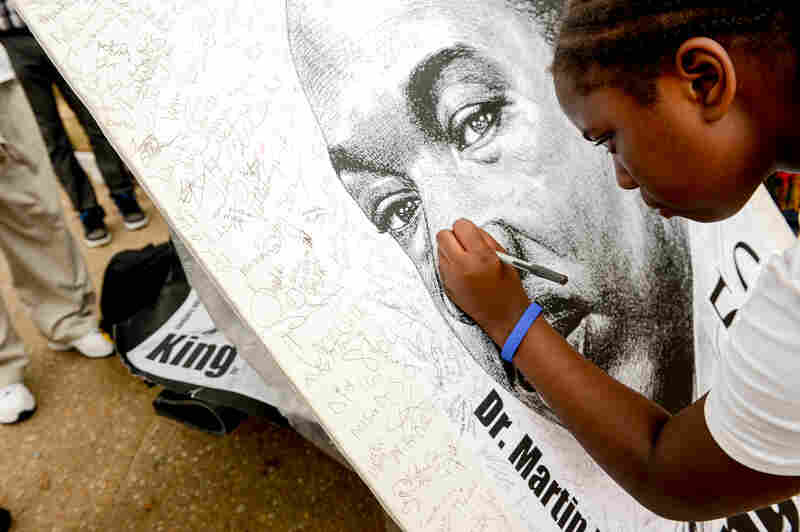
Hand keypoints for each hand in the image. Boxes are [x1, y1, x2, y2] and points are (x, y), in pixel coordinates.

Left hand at [437, 219, 530, 344]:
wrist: (503, 317)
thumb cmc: (507, 290)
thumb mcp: (504, 257)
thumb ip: (485, 239)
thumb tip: (471, 230)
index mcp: (480, 256)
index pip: (460, 226)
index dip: (466, 228)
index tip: (470, 232)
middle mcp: (461, 266)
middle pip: (443, 235)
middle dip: (454, 236)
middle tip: (465, 243)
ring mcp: (450, 276)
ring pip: (439, 249)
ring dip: (450, 249)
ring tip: (466, 258)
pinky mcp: (445, 285)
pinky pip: (440, 264)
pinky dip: (449, 262)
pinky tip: (462, 270)